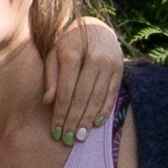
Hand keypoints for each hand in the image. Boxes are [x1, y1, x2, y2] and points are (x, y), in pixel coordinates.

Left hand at [45, 16, 124, 139]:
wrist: (96, 28)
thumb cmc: (69, 44)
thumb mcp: (55, 54)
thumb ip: (51, 76)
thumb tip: (48, 102)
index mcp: (72, 52)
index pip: (66, 90)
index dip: (61, 113)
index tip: (55, 131)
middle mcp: (94, 57)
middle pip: (82, 97)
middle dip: (74, 121)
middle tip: (67, 139)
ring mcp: (110, 64)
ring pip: (97, 98)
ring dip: (88, 120)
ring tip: (80, 136)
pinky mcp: (119, 70)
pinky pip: (111, 95)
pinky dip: (103, 111)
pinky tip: (95, 125)